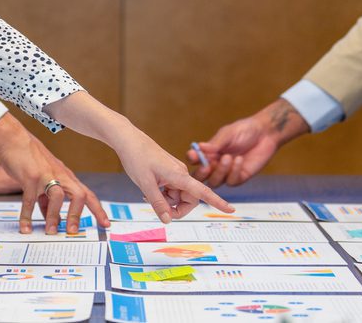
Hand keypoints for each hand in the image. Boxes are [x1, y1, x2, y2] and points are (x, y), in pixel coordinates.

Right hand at [0, 114, 85, 234]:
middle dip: (77, 215)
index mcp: (66, 176)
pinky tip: (25, 227)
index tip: (105, 224)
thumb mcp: (44, 177)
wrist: (13, 139)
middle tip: (73, 232)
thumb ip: (48, 198)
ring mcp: (46, 175)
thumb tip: (51, 218)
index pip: (87, 194)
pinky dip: (27, 216)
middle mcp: (60, 175)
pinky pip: (30, 200)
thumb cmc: (28, 158)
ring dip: (55, 216)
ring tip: (50, 232)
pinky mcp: (31, 177)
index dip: (97, 210)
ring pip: (58, 196)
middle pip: (79, 195)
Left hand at [113, 126, 233, 222]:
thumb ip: (158, 203)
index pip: (204, 191)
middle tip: (157, 207)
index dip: (218, 202)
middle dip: (176, 208)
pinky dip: (163, 195)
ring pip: (178, 197)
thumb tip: (168, 220)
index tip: (231, 210)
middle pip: (189, 200)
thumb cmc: (137, 158)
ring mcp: (176, 174)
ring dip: (166, 201)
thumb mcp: (145, 184)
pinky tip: (149, 189)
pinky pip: (172, 190)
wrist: (129, 140)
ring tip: (148, 193)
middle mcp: (182, 174)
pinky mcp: (170, 173)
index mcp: (180, 175)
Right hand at [190, 99, 308, 187]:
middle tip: (206, 166)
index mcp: (210, 152)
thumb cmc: (245, 130)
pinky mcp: (239, 178)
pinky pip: (231, 181)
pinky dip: (234, 171)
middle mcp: (215, 164)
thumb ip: (215, 143)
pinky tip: (239, 160)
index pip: (195, 160)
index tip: (193, 155)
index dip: (192, 159)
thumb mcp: (228, 133)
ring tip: (228, 157)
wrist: (265, 134)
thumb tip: (200, 147)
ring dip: (220, 171)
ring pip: (215, 182)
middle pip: (201, 176)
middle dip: (201, 173)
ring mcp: (227, 173)